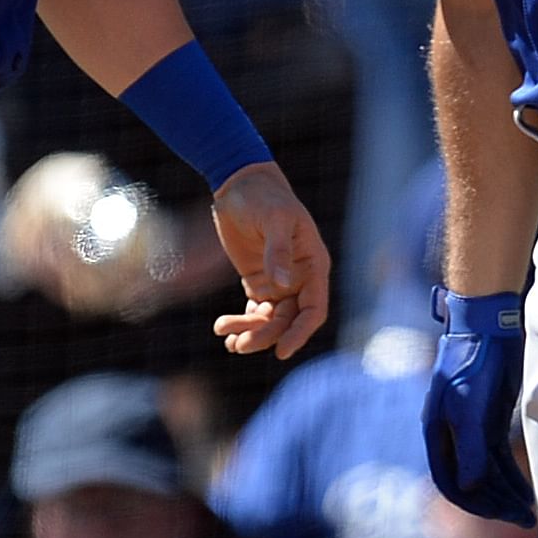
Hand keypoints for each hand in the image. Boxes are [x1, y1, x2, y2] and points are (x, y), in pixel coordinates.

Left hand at [208, 161, 328, 359]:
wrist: (239, 185)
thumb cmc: (264, 197)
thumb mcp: (275, 218)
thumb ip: (278, 251)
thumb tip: (283, 284)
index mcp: (313, 264)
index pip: (314, 309)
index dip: (300, 333)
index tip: (281, 352)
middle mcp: (300, 278)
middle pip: (288, 321)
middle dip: (266, 335)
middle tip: (240, 344)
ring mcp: (279, 282)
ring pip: (270, 320)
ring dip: (250, 332)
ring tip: (226, 335)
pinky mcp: (258, 281)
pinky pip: (254, 311)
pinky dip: (242, 323)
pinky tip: (223, 329)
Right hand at [421, 287, 536, 526]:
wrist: (488, 324)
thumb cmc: (473, 361)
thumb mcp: (470, 405)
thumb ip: (471, 446)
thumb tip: (471, 487)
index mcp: (437, 432)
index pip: (450, 481)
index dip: (474, 502)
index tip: (500, 515)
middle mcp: (452, 433)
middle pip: (471, 481)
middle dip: (495, 502)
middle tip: (524, 519)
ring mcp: (471, 426)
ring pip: (487, 471)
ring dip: (505, 492)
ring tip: (529, 510)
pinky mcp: (489, 418)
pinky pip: (498, 457)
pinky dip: (510, 475)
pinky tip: (525, 489)